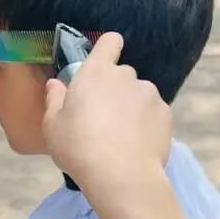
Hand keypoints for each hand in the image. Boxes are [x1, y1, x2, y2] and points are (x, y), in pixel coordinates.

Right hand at [42, 33, 171, 195]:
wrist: (122, 176)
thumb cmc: (79, 147)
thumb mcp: (52, 126)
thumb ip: (54, 100)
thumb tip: (56, 84)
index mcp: (96, 72)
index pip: (110, 41)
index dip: (107, 49)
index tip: (100, 67)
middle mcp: (126, 76)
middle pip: (121, 74)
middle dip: (113, 89)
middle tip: (101, 117)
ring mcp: (150, 95)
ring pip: (138, 95)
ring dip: (131, 107)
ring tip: (121, 136)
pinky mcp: (166, 115)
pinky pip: (153, 113)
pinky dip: (146, 124)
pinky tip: (136, 145)